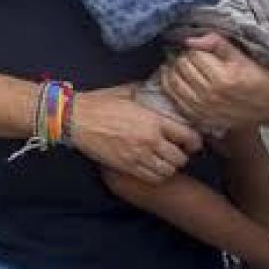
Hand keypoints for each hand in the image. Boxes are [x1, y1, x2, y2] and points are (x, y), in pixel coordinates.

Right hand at [69, 87, 202, 183]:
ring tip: (163, 161)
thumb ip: (146, 93)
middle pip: (180, 158)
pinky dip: (156, 175)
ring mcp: (138, 156)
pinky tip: (151, 168)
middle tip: (175, 152)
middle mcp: (150, 140)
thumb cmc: (98, 103)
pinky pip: (152, 178)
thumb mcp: (126, 92)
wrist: (75, 119)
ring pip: (168, 171)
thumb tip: (157, 90)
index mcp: (153, 120)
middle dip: (180, 156)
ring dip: (168, 167)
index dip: (194, 142)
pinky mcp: (126, 166)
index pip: (188, 137)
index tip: (190, 143)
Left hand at [161, 33, 268, 127]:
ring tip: (175, 61)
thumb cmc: (260, 79)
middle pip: (182, 67)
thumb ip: (218, 44)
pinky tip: (172, 77)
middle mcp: (211, 95)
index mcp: (224, 78)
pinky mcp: (199, 118)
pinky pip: (174, 99)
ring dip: (171, 69)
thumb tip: (190, 39)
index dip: (193, 47)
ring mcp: (203, 109)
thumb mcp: (244, 58)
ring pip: (174, 82)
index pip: (194, 54)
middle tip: (184, 52)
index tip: (194, 45)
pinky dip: (168, 86)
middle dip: (181, 56)